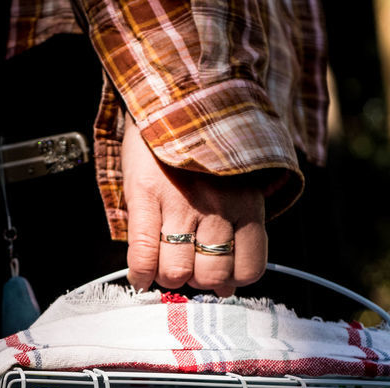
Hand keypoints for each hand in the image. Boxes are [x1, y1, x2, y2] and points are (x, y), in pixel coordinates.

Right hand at [121, 116, 267, 297]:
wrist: (173, 97)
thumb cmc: (206, 149)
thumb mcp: (237, 185)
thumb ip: (237, 232)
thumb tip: (226, 289)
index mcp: (247, 204)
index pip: (248, 269)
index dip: (230, 282)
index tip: (217, 278)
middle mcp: (217, 206)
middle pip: (210, 275)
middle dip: (196, 281)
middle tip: (188, 268)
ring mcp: (179, 202)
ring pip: (176, 270)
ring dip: (168, 277)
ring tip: (164, 265)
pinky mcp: (145, 196)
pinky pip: (142, 253)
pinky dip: (141, 274)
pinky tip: (141, 276)